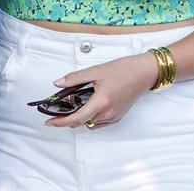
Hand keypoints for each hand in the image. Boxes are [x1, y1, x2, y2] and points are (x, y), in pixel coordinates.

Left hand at [43, 52, 158, 130]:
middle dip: (68, 118)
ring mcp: (114, 116)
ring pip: (90, 123)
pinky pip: (99, 122)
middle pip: (82, 122)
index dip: (61, 122)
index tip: (50, 122)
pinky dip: (90, 118)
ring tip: (73, 105)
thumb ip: (75, 78)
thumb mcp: (96, 71)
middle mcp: (108, 113)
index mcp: (102, 102)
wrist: (143, 73)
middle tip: (58, 110)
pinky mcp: (118, 117)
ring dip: (80, 118)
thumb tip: (58, 84)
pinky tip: (88, 106)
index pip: (77, 119)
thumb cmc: (123, 70)